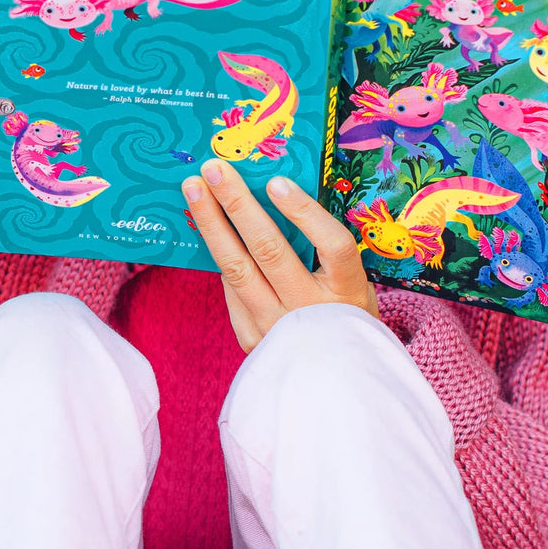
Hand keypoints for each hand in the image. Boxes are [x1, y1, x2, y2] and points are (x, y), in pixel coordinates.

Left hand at [182, 159, 379, 353]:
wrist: (334, 380)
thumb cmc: (346, 315)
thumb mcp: (352, 285)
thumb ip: (322, 251)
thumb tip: (274, 198)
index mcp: (349, 292)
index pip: (332, 247)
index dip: (305, 213)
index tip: (276, 182)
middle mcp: (312, 311)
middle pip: (270, 250)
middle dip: (238, 203)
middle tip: (214, 169)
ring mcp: (279, 329)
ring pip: (237, 268)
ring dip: (212, 223)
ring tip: (194, 190)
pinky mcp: (254, 340)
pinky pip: (232, 292)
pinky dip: (222, 260)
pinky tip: (209, 230)